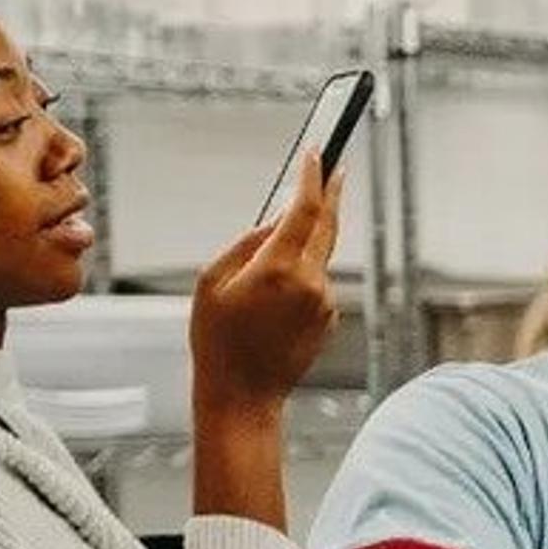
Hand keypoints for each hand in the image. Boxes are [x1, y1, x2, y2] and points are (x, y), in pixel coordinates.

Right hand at [190, 149, 344, 414]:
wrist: (243, 394)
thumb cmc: (217, 340)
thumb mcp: (213, 280)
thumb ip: (248, 244)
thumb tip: (277, 222)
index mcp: (280, 268)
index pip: (306, 210)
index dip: (314, 178)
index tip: (318, 154)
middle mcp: (311, 282)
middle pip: (327, 226)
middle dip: (331, 194)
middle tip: (335, 168)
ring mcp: (325, 301)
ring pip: (319, 257)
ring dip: (304, 247)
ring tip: (268, 270)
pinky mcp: (329, 317)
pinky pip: (316, 284)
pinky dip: (301, 279)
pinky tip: (273, 305)